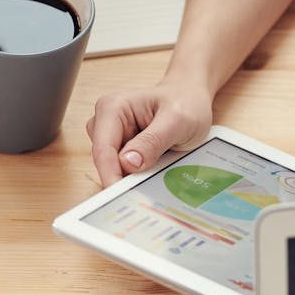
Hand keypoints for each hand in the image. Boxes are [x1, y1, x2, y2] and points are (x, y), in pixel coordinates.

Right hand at [88, 78, 213, 186]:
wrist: (191, 98)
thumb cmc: (186, 103)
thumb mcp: (178, 121)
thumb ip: (152, 141)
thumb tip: (128, 163)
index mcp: (112, 108)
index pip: (103, 150)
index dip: (110, 175)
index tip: (120, 196)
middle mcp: (105, 121)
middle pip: (105, 161)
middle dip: (124, 175)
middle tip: (151, 182)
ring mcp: (110, 135)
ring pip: (112, 167)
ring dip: (133, 173)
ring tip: (161, 161)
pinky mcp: (117, 146)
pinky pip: (121, 167)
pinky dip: (137, 172)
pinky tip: (155, 162)